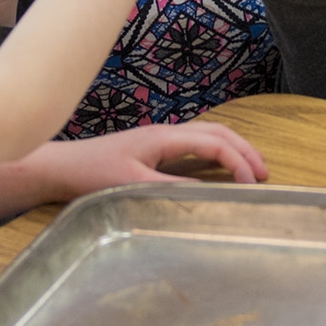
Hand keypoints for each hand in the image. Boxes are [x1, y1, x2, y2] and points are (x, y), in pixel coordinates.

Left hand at [37, 120, 267, 199]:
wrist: (59, 168)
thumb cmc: (91, 174)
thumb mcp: (131, 185)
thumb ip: (169, 188)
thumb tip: (207, 193)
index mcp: (164, 137)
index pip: (214, 143)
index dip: (238, 161)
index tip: (252, 184)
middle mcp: (165, 133)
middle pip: (217, 132)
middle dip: (245, 149)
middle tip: (265, 173)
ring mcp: (159, 140)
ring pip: (207, 136)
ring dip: (232, 149)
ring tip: (251, 169)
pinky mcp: (151, 151)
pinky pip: (194, 145)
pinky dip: (216, 153)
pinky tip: (218, 167)